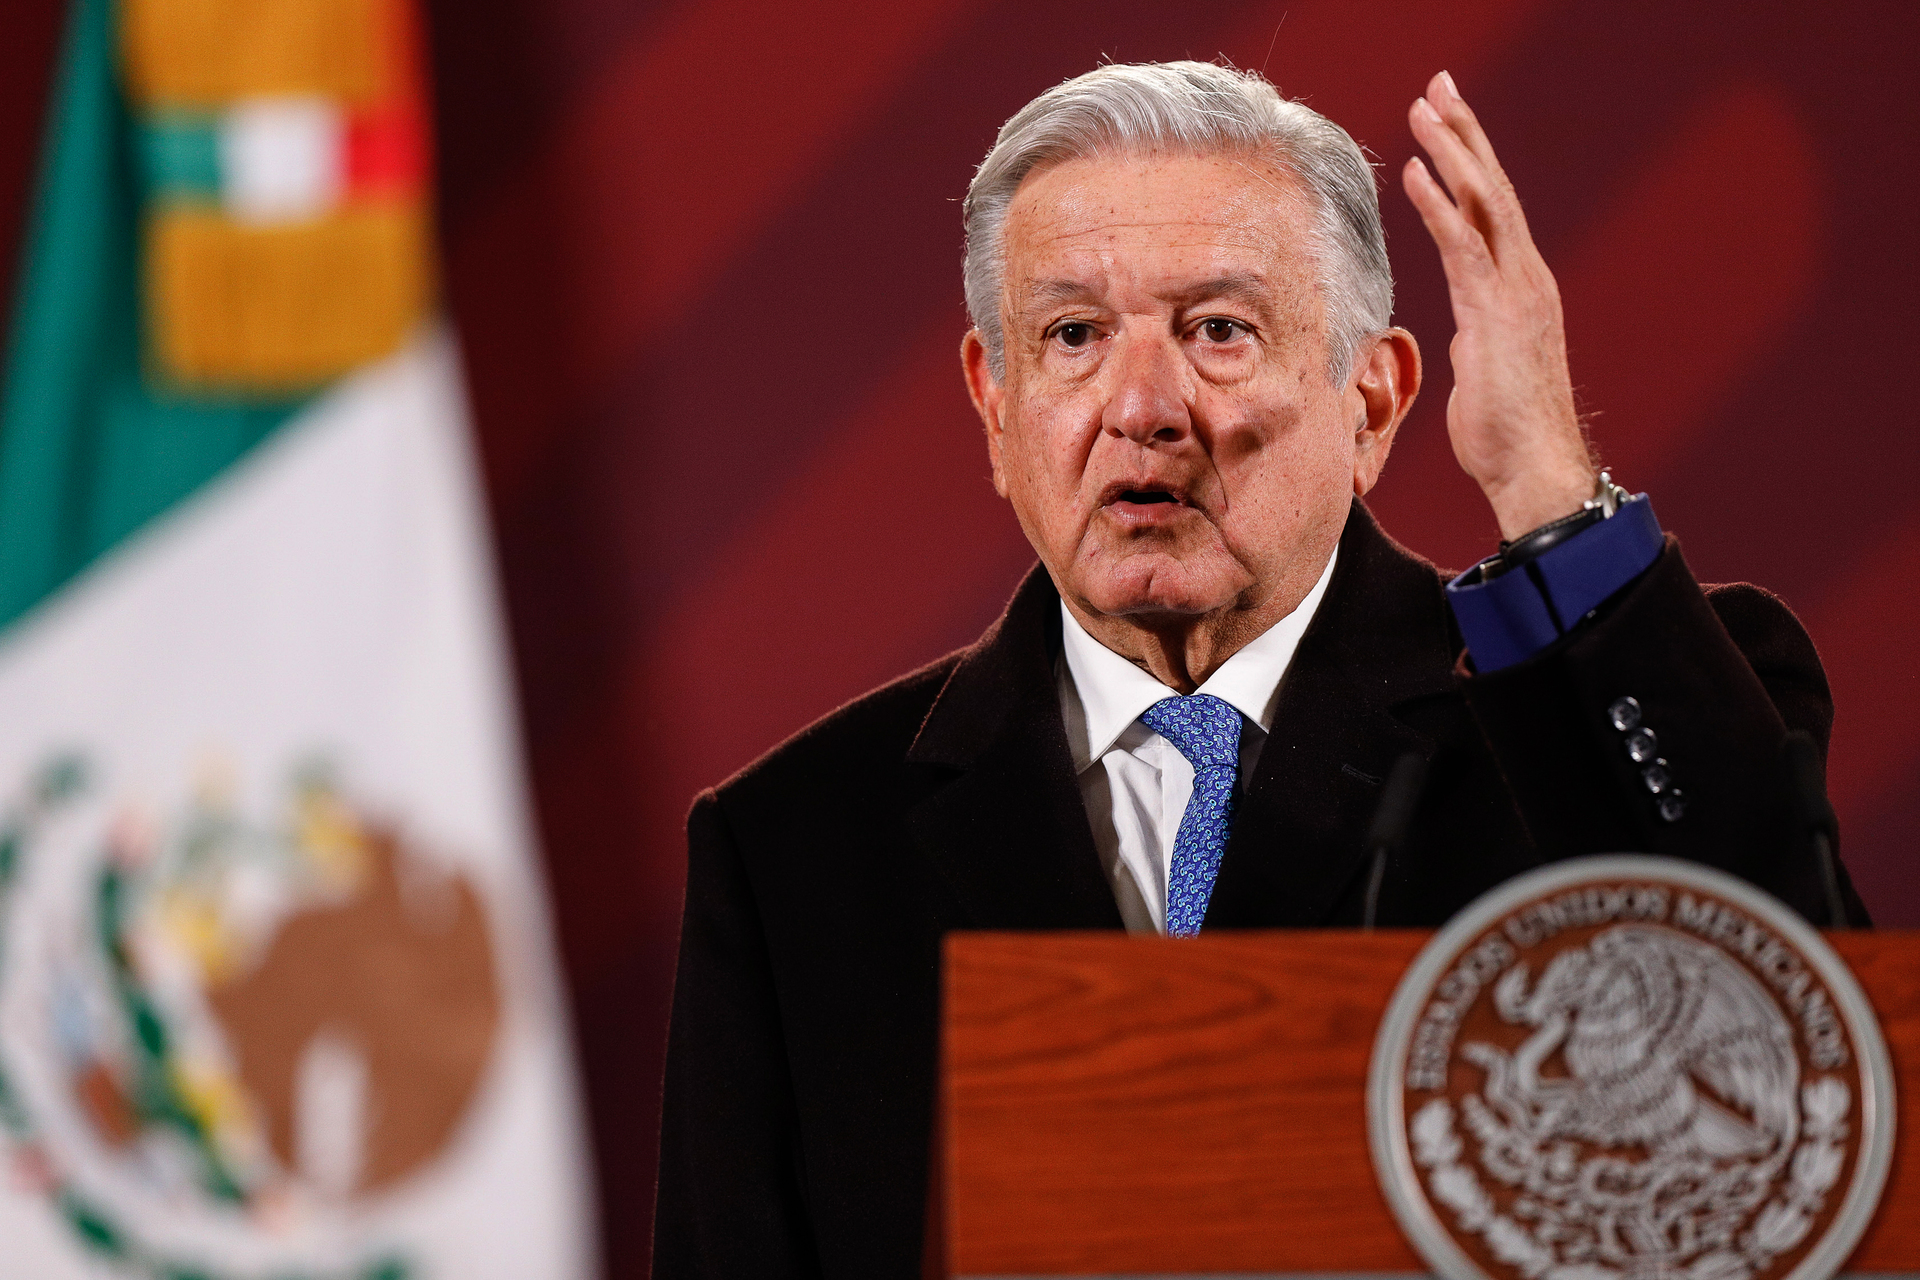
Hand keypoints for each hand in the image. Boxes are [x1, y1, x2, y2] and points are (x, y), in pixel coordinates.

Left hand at [1403, 70, 1595, 539]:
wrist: (1533, 468)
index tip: (1445, 118)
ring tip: (1424, 108)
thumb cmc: (1504, 432)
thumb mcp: (1485, 369)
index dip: (1470, 159)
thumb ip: (1479, 336)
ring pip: (1484, 204)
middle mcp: (1524, 277)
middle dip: (1465, 133)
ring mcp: (1516, 291)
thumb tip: (1468, 332)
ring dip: (1452, 152)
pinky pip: (1465, 247)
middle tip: (1440, 85)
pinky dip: (1441, 206)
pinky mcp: (1498, 313)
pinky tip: (1419, 172)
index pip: (1491, 208)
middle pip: (1492, 188)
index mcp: (1519, 287)